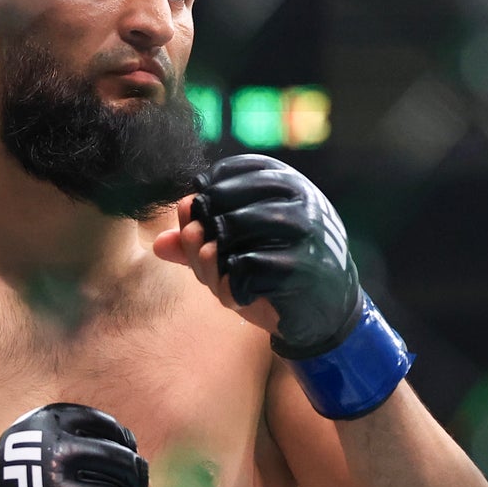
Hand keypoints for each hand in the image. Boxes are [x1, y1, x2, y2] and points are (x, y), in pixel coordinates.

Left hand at [156, 154, 359, 351]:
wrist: (328, 312)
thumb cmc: (277, 271)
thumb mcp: (237, 250)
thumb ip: (199, 240)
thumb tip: (159, 243)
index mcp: (287, 182)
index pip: (225, 174)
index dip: (202, 201)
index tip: (203, 230)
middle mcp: (299, 197)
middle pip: (218, 204)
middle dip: (199, 239)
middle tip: (206, 263)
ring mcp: (303, 230)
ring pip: (227, 232)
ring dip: (212, 265)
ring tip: (221, 280)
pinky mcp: (301, 265)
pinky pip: (242, 269)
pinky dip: (229, 288)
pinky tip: (239, 297)